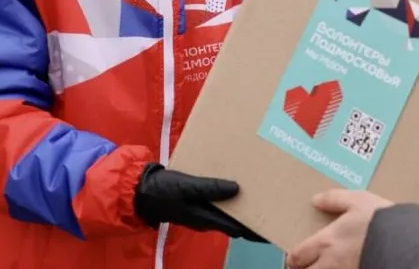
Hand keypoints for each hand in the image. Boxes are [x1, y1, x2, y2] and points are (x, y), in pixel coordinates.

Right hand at [133, 163, 265, 241]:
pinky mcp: (199, 201)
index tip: (276, 230)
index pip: (239, 229)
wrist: (141, 190)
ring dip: (246, 207)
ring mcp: (204, 210)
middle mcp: (208, 217)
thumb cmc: (164, 190)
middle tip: (277, 210)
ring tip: (264, 197)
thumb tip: (237, 189)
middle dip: (256, 219)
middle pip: (238, 222)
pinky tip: (240, 186)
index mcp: (207, 218)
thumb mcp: (187, 187)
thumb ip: (210, 188)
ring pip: (230, 212)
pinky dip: (232, 197)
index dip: (257, 231)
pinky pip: (221, 201)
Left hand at [287, 190, 392, 268]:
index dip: (294, 258)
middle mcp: (331, 263)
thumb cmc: (380, 220)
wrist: (405, 241)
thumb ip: (335, 199)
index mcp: (326, 242)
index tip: (295, 258)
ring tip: (331, 265)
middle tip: (308, 265)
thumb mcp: (357, 200)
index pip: (298, 256)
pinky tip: (352, 265)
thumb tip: (316, 200)